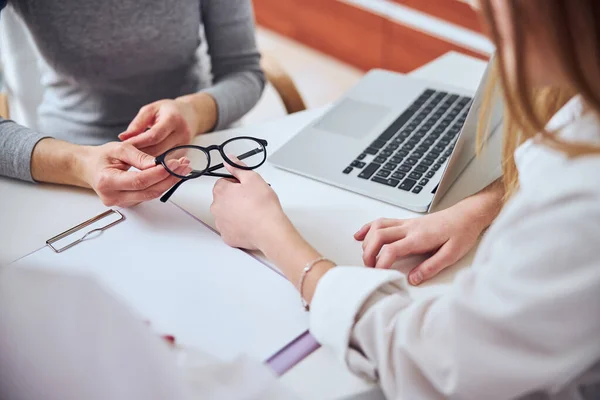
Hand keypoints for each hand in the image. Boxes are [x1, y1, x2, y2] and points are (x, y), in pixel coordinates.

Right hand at [78, 142, 190, 206]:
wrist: (89, 168)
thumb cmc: (101, 157)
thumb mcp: (119, 148)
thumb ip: (138, 156)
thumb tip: (158, 163)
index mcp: (107, 181)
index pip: (139, 180)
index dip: (158, 173)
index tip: (173, 164)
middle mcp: (113, 196)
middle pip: (148, 191)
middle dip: (169, 178)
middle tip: (183, 166)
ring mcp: (120, 203)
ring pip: (151, 195)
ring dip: (168, 182)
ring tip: (181, 168)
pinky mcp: (128, 204)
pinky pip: (148, 195)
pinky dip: (160, 185)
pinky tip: (169, 175)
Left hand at [118, 99, 199, 155]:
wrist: (191, 114)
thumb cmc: (168, 110)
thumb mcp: (150, 110)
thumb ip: (137, 124)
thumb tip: (123, 137)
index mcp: (173, 119)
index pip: (154, 136)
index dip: (138, 142)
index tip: (124, 146)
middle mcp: (182, 133)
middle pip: (158, 149)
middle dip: (140, 153)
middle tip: (124, 155)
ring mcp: (185, 145)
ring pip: (162, 158)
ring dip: (146, 160)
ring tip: (132, 159)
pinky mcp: (185, 153)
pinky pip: (167, 161)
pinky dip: (155, 162)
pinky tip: (144, 161)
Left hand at [210, 158, 289, 249]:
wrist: (269, 230)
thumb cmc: (263, 206)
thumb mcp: (253, 178)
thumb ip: (238, 167)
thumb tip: (229, 160)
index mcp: (220, 192)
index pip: (223, 182)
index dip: (236, 184)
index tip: (246, 188)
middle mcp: (216, 208)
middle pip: (223, 198)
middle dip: (234, 198)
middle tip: (250, 200)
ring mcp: (221, 223)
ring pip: (226, 214)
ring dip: (235, 212)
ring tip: (251, 212)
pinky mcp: (227, 236)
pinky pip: (230, 228)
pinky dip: (238, 226)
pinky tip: (249, 223)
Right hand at [354, 206, 485, 284]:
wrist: (468, 215)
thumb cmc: (462, 233)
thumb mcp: (452, 254)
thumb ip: (431, 267)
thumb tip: (413, 278)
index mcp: (419, 238)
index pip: (391, 249)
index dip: (381, 263)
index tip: (379, 274)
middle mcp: (409, 228)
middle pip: (378, 236)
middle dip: (368, 253)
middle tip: (369, 268)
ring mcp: (406, 223)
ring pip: (377, 226)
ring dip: (367, 241)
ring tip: (366, 256)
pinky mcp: (406, 221)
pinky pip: (382, 221)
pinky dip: (368, 228)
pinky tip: (361, 235)